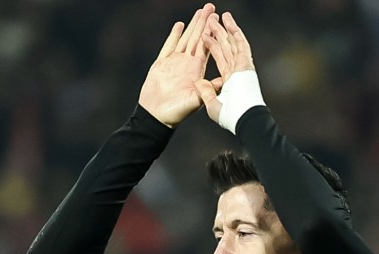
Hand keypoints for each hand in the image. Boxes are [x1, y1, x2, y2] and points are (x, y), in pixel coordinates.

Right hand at [137, 4, 216, 127]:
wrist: (155, 117)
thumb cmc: (176, 113)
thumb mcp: (196, 101)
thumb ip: (208, 89)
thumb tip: (223, 80)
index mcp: (197, 70)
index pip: (207, 47)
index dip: (213, 34)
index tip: (219, 21)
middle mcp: (187, 64)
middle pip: (198, 38)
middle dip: (205, 23)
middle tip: (211, 8)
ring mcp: (174, 63)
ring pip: (185, 39)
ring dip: (192, 25)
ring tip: (200, 11)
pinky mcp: (161, 64)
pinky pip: (169, 46)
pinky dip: (174, 36)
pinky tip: (179, 25)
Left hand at [196, 11, 256, 125]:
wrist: (242, 118)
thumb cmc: (228, 117)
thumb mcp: (210, 103)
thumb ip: (205, 91)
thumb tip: (198, 82)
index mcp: (226, 78)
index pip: (216, 56)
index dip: (210, 44)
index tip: (204, 35)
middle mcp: (233, 69)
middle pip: (223, 46)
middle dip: (216, 31)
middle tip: (210, 18)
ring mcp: (240, 65)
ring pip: (231, 42)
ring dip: (225, 28)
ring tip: (219, 15)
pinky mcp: (246, 64)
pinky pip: (240, 44)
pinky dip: (235, 32)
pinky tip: (229, 22)